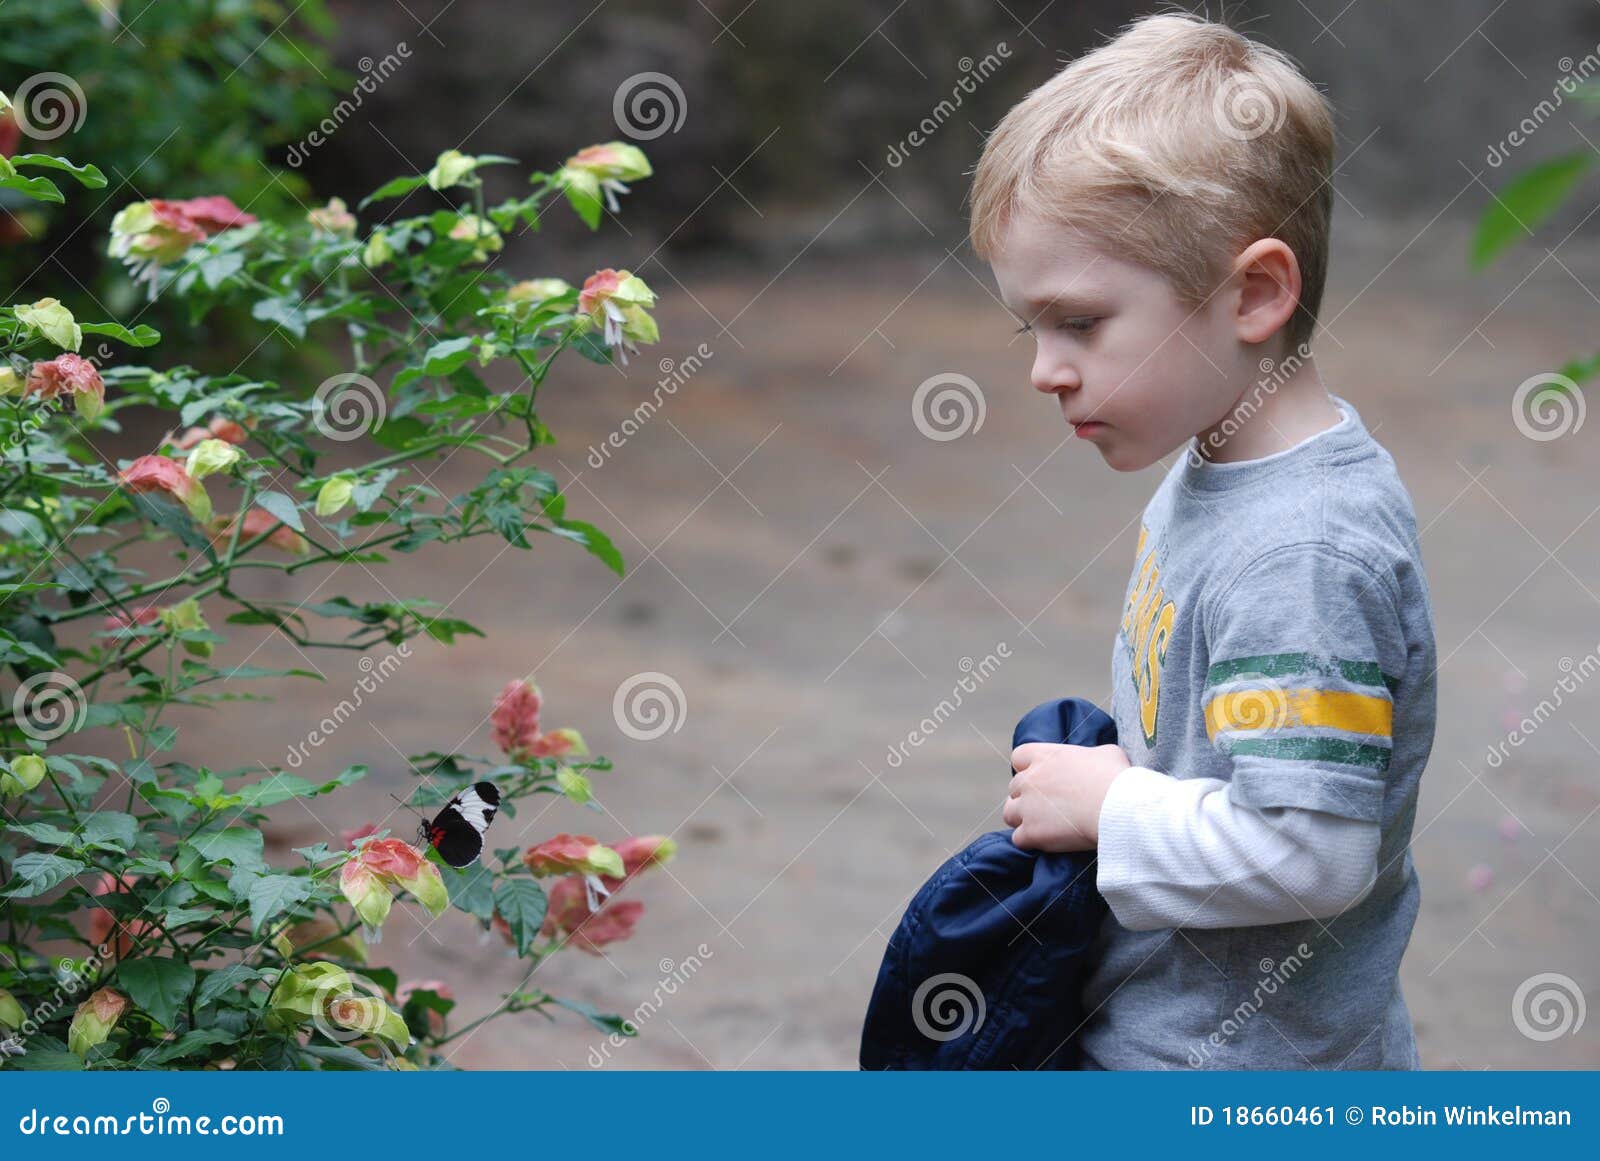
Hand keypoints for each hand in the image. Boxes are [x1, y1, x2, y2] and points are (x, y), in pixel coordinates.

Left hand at [1002, 742, 1131, 851]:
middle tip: (1047, 806)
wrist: (1118, 807)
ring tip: (1040, 825)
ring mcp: (1028, 806)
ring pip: (1009, 813)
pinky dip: (1030, 841)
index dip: (1028, 768)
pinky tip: (1047, 842)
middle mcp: (1030, 779)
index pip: (1019, 757)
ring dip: (1022, 818)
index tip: (1042, 777)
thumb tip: (1097, 762)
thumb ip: (1092, 756)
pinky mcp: (1032, 832)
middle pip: (1015, 788)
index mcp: (1044, 756)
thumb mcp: (1107, 754)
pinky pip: (1019, 839)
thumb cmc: (1117, 778)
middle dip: (1028, 796)